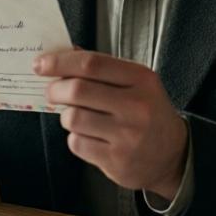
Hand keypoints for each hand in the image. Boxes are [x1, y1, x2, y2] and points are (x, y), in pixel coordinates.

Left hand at [35, 49, 187, 198]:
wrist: (174, 155)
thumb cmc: (148, 112)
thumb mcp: (136, 83)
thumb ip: (102, 68)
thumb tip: (63, 53)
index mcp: (141, 79)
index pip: (92, 63)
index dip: (60, 62)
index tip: (41, 64)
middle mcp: (136, 106)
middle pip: (77, 90)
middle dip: (55, 89)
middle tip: (51, 91)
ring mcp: (127, 136)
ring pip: (73, 118)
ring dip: (66, 116)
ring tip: (76, 116)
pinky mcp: (116, 161)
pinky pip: (77, 143)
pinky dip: (75, 138)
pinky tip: (88, 136)